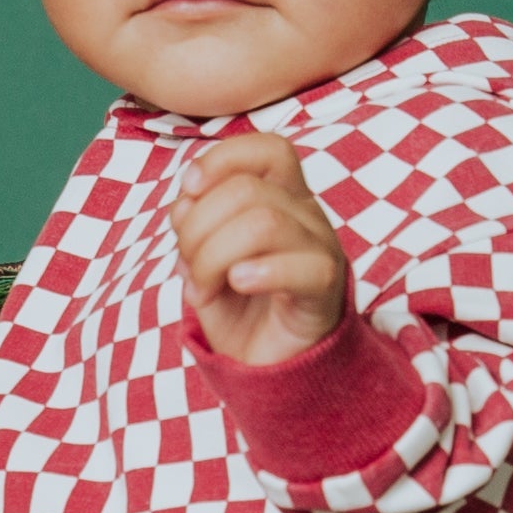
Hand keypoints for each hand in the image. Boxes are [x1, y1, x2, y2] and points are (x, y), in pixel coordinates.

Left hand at [173, 134, 346, 368]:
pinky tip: (238, 285)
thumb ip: (193, 221)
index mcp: (280, 195)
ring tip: (203, 289)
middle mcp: (305, 214)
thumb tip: (186, 202)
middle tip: (187, 269)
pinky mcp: (326, 289)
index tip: (187, 190)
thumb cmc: (237, 305)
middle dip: (197, 229)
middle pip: (246, 189)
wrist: (267, 365)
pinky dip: (260, 273)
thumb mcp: (202, 256)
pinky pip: (302, 267)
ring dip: (214, 257)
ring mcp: (320, 248)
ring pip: (263, 223)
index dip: (221, 159)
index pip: (266, 147)